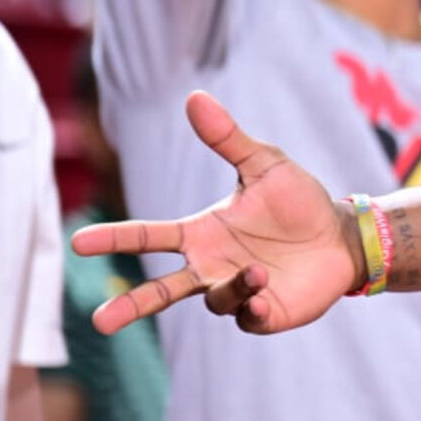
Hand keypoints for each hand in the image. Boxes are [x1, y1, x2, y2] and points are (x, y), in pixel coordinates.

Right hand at [71, 92, 360, 335]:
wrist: (339, 236)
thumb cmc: (297, 200)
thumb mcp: (264, 164)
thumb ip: (228, 138)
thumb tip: (195, 97)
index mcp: (201, 233)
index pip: (149, 237)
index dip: (115, 240)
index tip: (80, 243)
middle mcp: (211, 266)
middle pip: (161, 290)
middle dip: (131, 305)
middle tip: (99, 322)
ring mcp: (235, 292)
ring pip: (214, 299)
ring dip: (232, 287)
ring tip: (259, 271)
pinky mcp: (264, 312)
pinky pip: (248, 317)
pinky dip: (251, 308)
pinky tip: (264, 297)